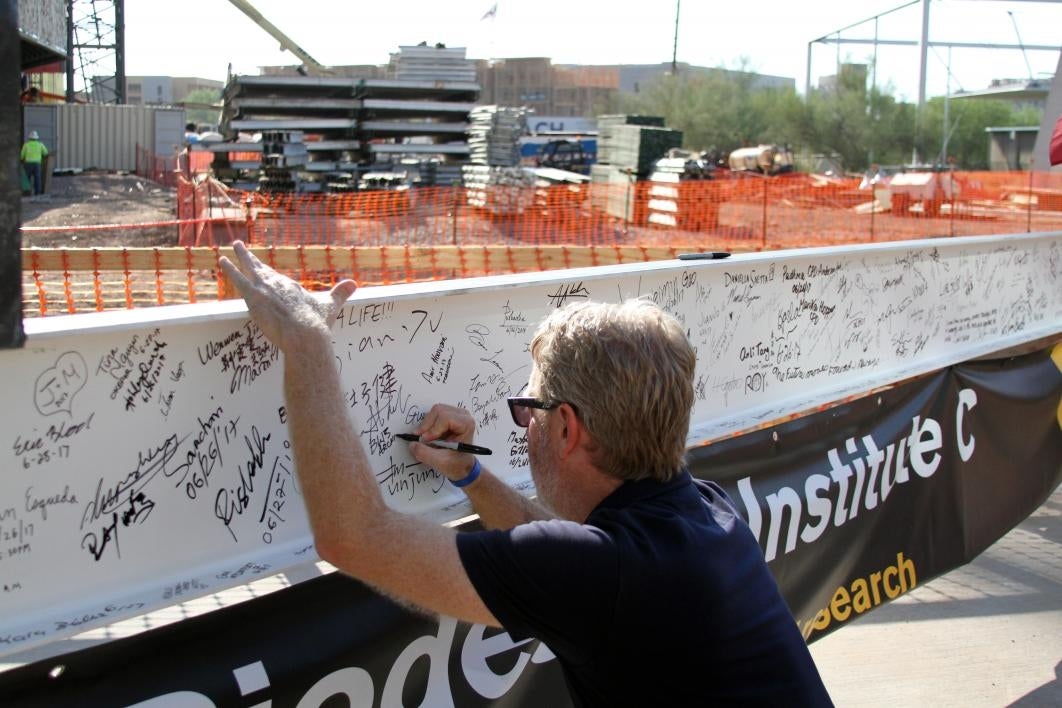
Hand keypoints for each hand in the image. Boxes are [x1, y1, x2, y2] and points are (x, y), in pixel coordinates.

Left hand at [219, 241, 356, 352]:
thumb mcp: (329, 306)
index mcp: (291, 288)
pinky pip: (239, 280)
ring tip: (224, 254)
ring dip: (235, 262)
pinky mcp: (253, 297)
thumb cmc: (317, 322)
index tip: (262, 271)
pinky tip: (223, 263)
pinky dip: (231, 270)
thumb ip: (339, 294)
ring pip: (246, 271)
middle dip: (248, 258)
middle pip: (259, 269)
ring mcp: (264, 290)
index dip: (268, 276)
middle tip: (238, 246)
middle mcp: (277, 284)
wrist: (305, 333)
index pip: (275, 280)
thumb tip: (354, 284)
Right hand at [408, 404, 477, 481]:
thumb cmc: (456, 463)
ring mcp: (455, 413)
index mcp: (467, 424)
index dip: (433, 429)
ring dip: (427, 425)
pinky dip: (427, 425)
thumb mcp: (441, 462)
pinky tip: (430, 436)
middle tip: (422, 439)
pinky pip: (433, 414)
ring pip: (434, 411)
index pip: (446, 418)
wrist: (460, 464)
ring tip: (428, 439)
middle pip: (439, 411)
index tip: (426, 440)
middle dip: (427, 426)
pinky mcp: (448, 415)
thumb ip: (426, 454)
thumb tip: (413, 444)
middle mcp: (462, 415)